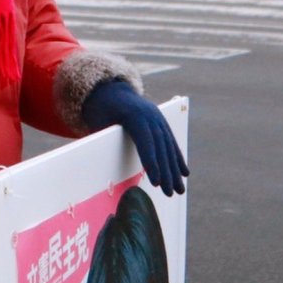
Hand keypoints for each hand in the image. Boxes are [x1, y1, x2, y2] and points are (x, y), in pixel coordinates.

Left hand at [80, 78, 188, 196]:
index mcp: (133, 113)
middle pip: (160, 146)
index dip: (151, 161)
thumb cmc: (101, 109)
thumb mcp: (97, 120)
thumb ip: (102, 140)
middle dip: (166, 171)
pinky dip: (177, 157)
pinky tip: (185, 173)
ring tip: (180, 190)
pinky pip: (171, 141)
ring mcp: (158, 118)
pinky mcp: (161, 122)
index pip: (145, 140)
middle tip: (170, 193)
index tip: (156, 182)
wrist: (112, 89)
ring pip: (168, 145)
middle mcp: (150, 115)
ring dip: (175, 169)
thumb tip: (100, 167)